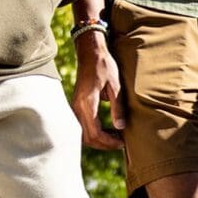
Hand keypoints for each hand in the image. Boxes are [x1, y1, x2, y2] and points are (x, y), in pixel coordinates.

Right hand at [69, 27, 125, 149]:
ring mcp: (75, 107)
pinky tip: (106, 130)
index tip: (122, 142)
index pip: (94, 133)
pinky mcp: (77, 105)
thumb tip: (121, 127)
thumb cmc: (104, 66)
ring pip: (83, 134)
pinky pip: (82, 125)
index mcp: (87, 103)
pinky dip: (93, 132)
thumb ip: (117, 107)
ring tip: (115, 137)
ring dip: (98, 139)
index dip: (108, 142)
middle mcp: (78, 108)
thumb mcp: (116, 86)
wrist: (90, 53)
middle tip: (120, 143)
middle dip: (103, 144)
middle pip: (87, 138)